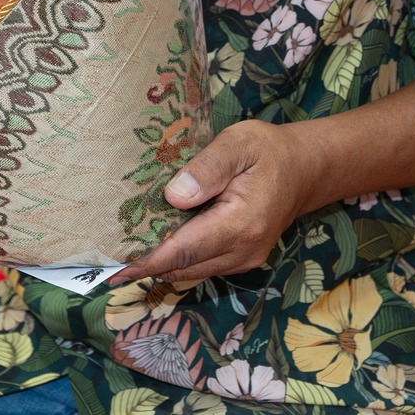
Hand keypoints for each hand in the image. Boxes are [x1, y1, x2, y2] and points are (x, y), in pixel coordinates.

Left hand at [109, 120, 311, 287]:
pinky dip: (178, 259)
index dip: (147, 261)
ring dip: (161, 263)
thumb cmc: (270, 151)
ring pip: (191, 271)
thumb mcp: (239, 143)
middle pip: (183, 267)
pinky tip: (156, 244)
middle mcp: (242, 251)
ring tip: (124, 251)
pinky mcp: (241, 259)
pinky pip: (202, 266)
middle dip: (146, 264)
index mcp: (241, 224)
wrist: (306, 169)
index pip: (184, 250)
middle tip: (107, 257)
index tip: (114, 269)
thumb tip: (174, 196)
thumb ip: (207, 168)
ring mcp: (244, 259)